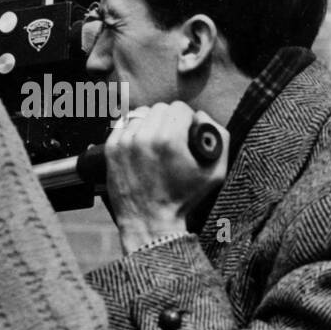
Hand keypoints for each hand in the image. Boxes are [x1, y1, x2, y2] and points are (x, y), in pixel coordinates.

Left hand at [105, 102, 227, 252]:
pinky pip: (124, 124)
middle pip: (160, 108)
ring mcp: (124, 143)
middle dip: (170, 119)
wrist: (150, 222)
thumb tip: (201, 116)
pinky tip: (141, 144)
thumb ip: (219, 136)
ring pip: (141, 114)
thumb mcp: (214, 173)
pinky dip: (134, 130)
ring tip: (156, 141)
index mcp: (169, 140)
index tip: (187, 131)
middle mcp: (144, 138)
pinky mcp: (111, 149)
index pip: (180, 107)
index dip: (188, 118)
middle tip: (173, 137)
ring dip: (151, 123)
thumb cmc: (183, 199)